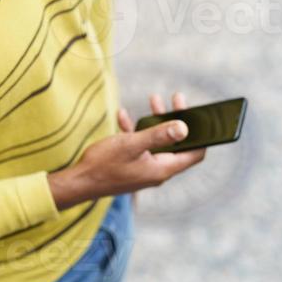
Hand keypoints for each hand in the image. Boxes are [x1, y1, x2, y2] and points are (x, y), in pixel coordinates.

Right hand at [116, 91, 206, 212]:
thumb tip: (184, 127)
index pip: (195, 153)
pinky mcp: (132, 166)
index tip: (195, 112)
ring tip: (153, 100)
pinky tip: (123, 116)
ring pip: (158, 142)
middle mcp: (158, 171)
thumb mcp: (132, 144)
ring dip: (156, 121)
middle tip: (174, 99)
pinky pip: (140, 146)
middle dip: (177, 120)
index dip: (201, 133)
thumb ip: (158, 135)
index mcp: (163, 168)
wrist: (79, 182)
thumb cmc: (104, 164)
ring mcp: (145, 169)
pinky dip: (136, 130)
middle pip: (177, 144)